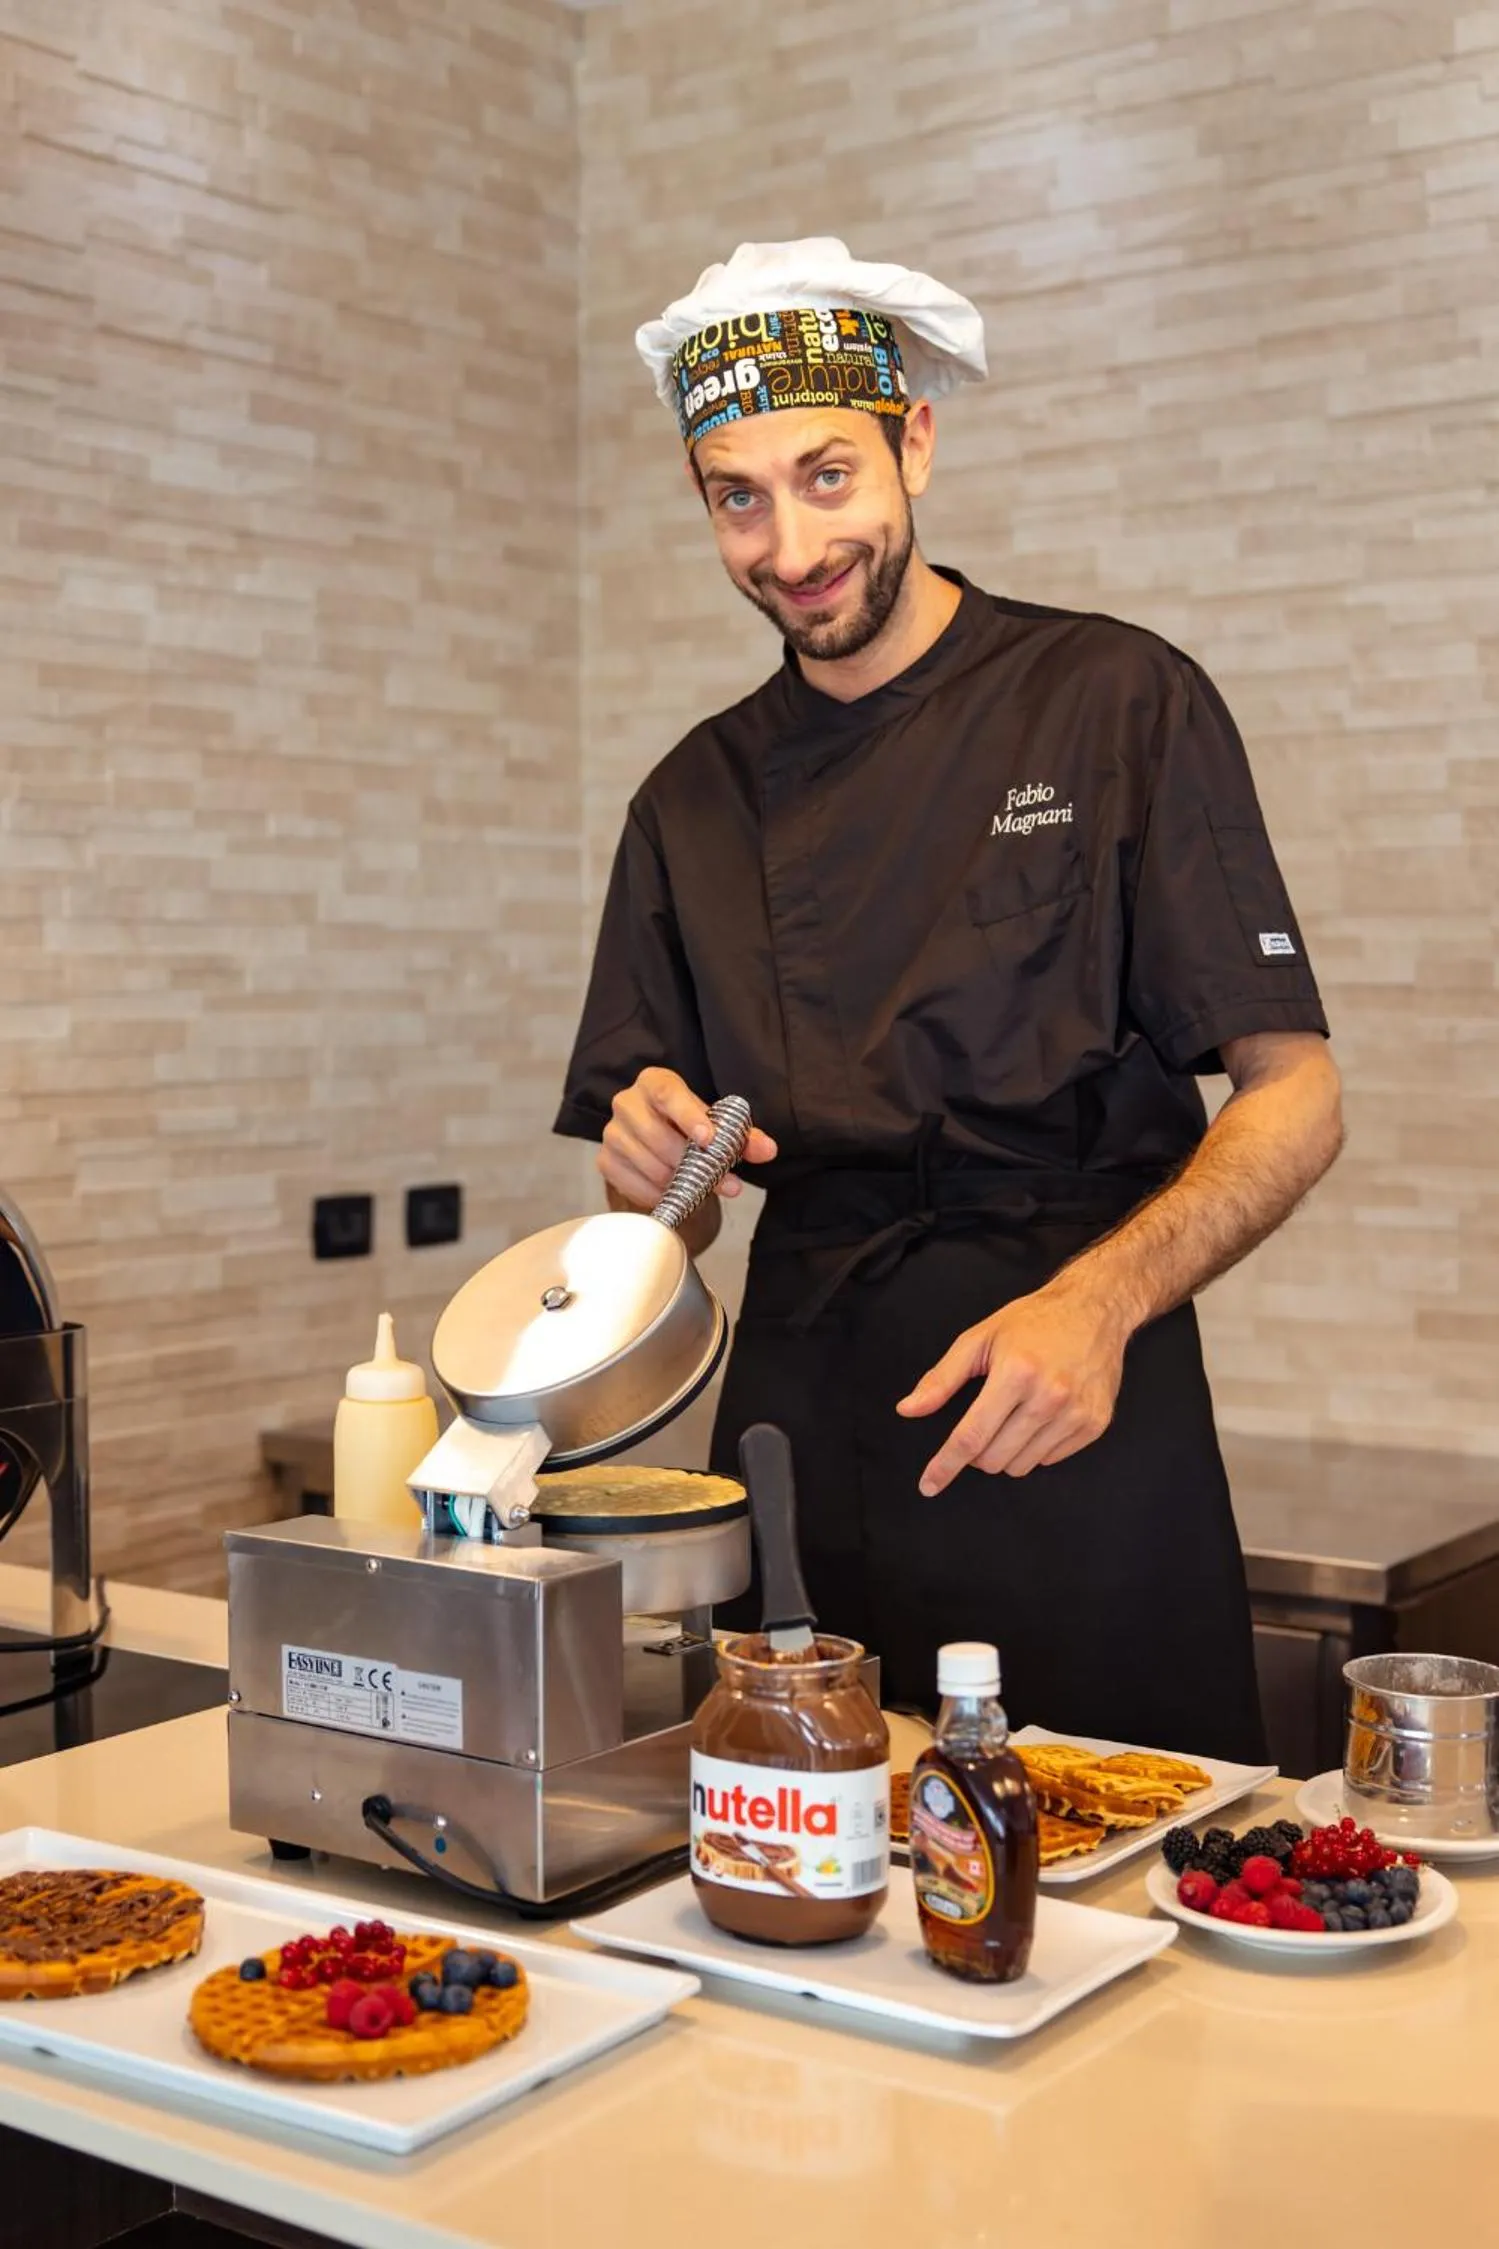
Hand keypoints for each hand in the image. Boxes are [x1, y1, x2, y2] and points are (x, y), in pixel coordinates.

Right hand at [599, 1067, 777, 1211]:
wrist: (659, 1142)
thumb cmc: (688, 1128)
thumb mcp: (718, 1127)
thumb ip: (743, 1137)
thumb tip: (767, 1150)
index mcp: (656, 1083)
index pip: (668, 1093)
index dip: (688, 1115)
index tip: (708, 1139)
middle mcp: (627, 1102)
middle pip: (655, 1133)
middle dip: (690, 1162)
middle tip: (718, 1179)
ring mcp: (613, 1132)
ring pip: (645, 1161)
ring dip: (676, 1180)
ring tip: (697, 1187)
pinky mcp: (606, 1160)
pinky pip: (631, 1182)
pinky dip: (656, 1193)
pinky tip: (673, 1192)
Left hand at [895, 1276, 1129, 1494]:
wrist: (1094, 1310)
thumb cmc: (1033, 1321)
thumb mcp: (980, 1338)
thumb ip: (942, 1378)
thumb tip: (908, 1409)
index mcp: (1017, 1372)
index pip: (971, 1436)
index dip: (945, 1465)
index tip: (928, 1485)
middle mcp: (1049, 1396)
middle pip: (993, 1458)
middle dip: (977, 1452)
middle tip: (984, 1421)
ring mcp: (1076, 1413)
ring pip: (1021, 1466)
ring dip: (1006, 1452)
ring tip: (1013, 1416)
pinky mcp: (1095, 1424)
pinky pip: (1049, 1460)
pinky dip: (1035, 1448)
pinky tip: (1040, 1417)